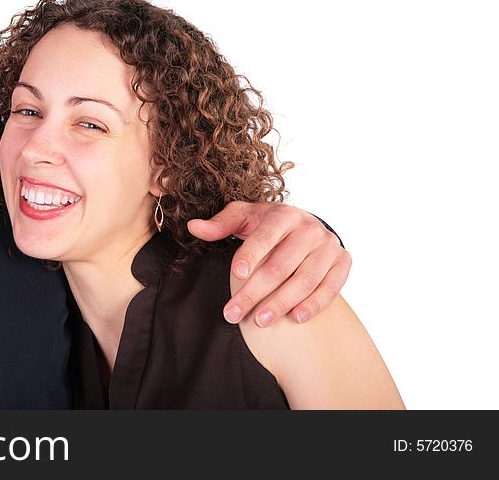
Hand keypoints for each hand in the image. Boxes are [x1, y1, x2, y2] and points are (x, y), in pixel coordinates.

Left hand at [187, 201, 350, 326]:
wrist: (306, 226)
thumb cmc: (267, 224)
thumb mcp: (244, 217)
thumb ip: (220, 224)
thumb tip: (193, 227)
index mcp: (283, 215)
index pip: (266, 235)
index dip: (251, 254)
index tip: (236, 274)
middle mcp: (309, 229)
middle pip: (281, 265)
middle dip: (256, 291)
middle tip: (234, 313)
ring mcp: (328, 246)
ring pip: (306, 279)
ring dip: (282, 303)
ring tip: (260, 321)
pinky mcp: (342, 262)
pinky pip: (331, 287)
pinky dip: (314, 304)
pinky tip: (295, 319)